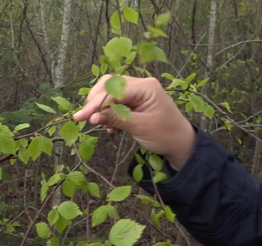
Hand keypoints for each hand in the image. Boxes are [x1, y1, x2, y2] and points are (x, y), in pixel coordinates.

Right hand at [73, 75, 195, 169]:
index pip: (114, 91)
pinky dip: (108, 112)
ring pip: (110, 91)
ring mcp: (138, 91)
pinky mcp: (134, 100)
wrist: (180, 143)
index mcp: (146, 87)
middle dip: (95, 101)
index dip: (96, 104)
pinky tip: (109, 126)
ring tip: (98, 123)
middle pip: (109, 85)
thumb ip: (116, 119)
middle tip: (85, 118)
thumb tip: (93, 117)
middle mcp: (141, 84)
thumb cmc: (165, 135)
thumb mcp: (140, 128)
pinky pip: (115, 100)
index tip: (80, 117)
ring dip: (100, 106)